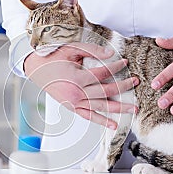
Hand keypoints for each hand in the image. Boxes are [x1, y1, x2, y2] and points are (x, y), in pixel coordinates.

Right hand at [24, 42, 138, 128]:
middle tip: (136, 82)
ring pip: (101, 106)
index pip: (103, 73)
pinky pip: (89, 116)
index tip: (125, 62)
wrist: (35, 69)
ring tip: (134, 109)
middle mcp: (77, 93)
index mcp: (77, 78)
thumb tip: (111, 53)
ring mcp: (74, 103)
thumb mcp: (71, 49)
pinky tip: (113, 124)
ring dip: (119, 108)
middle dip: (123, 87)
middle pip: (106, 91)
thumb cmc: (52, 58)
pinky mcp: (72, 108)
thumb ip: (92, 50)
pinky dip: (101, 120)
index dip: (116, 67)